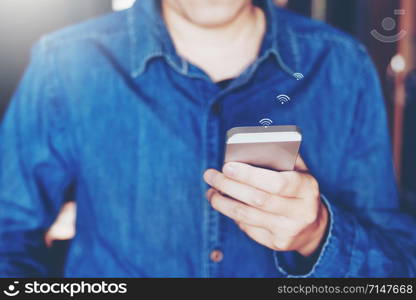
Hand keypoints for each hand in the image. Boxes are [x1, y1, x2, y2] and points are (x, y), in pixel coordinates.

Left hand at [203, 157, 327, 256]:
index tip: (227, 166)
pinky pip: (248, 227)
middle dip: (229, 186)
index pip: (276, 183)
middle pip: (257, 199)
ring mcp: (289, 230)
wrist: (314, 227)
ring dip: (223, 203)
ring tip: (211, 192)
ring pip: (247, 216)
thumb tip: (251, 146)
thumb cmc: (298, 190)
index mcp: (307, 188)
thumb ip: (282, 157)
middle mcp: (301, 212)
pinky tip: (225, 204)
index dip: (249, 175)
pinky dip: (233, 214)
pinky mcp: (277, 243)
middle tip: (210, 175)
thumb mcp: (299, 171)